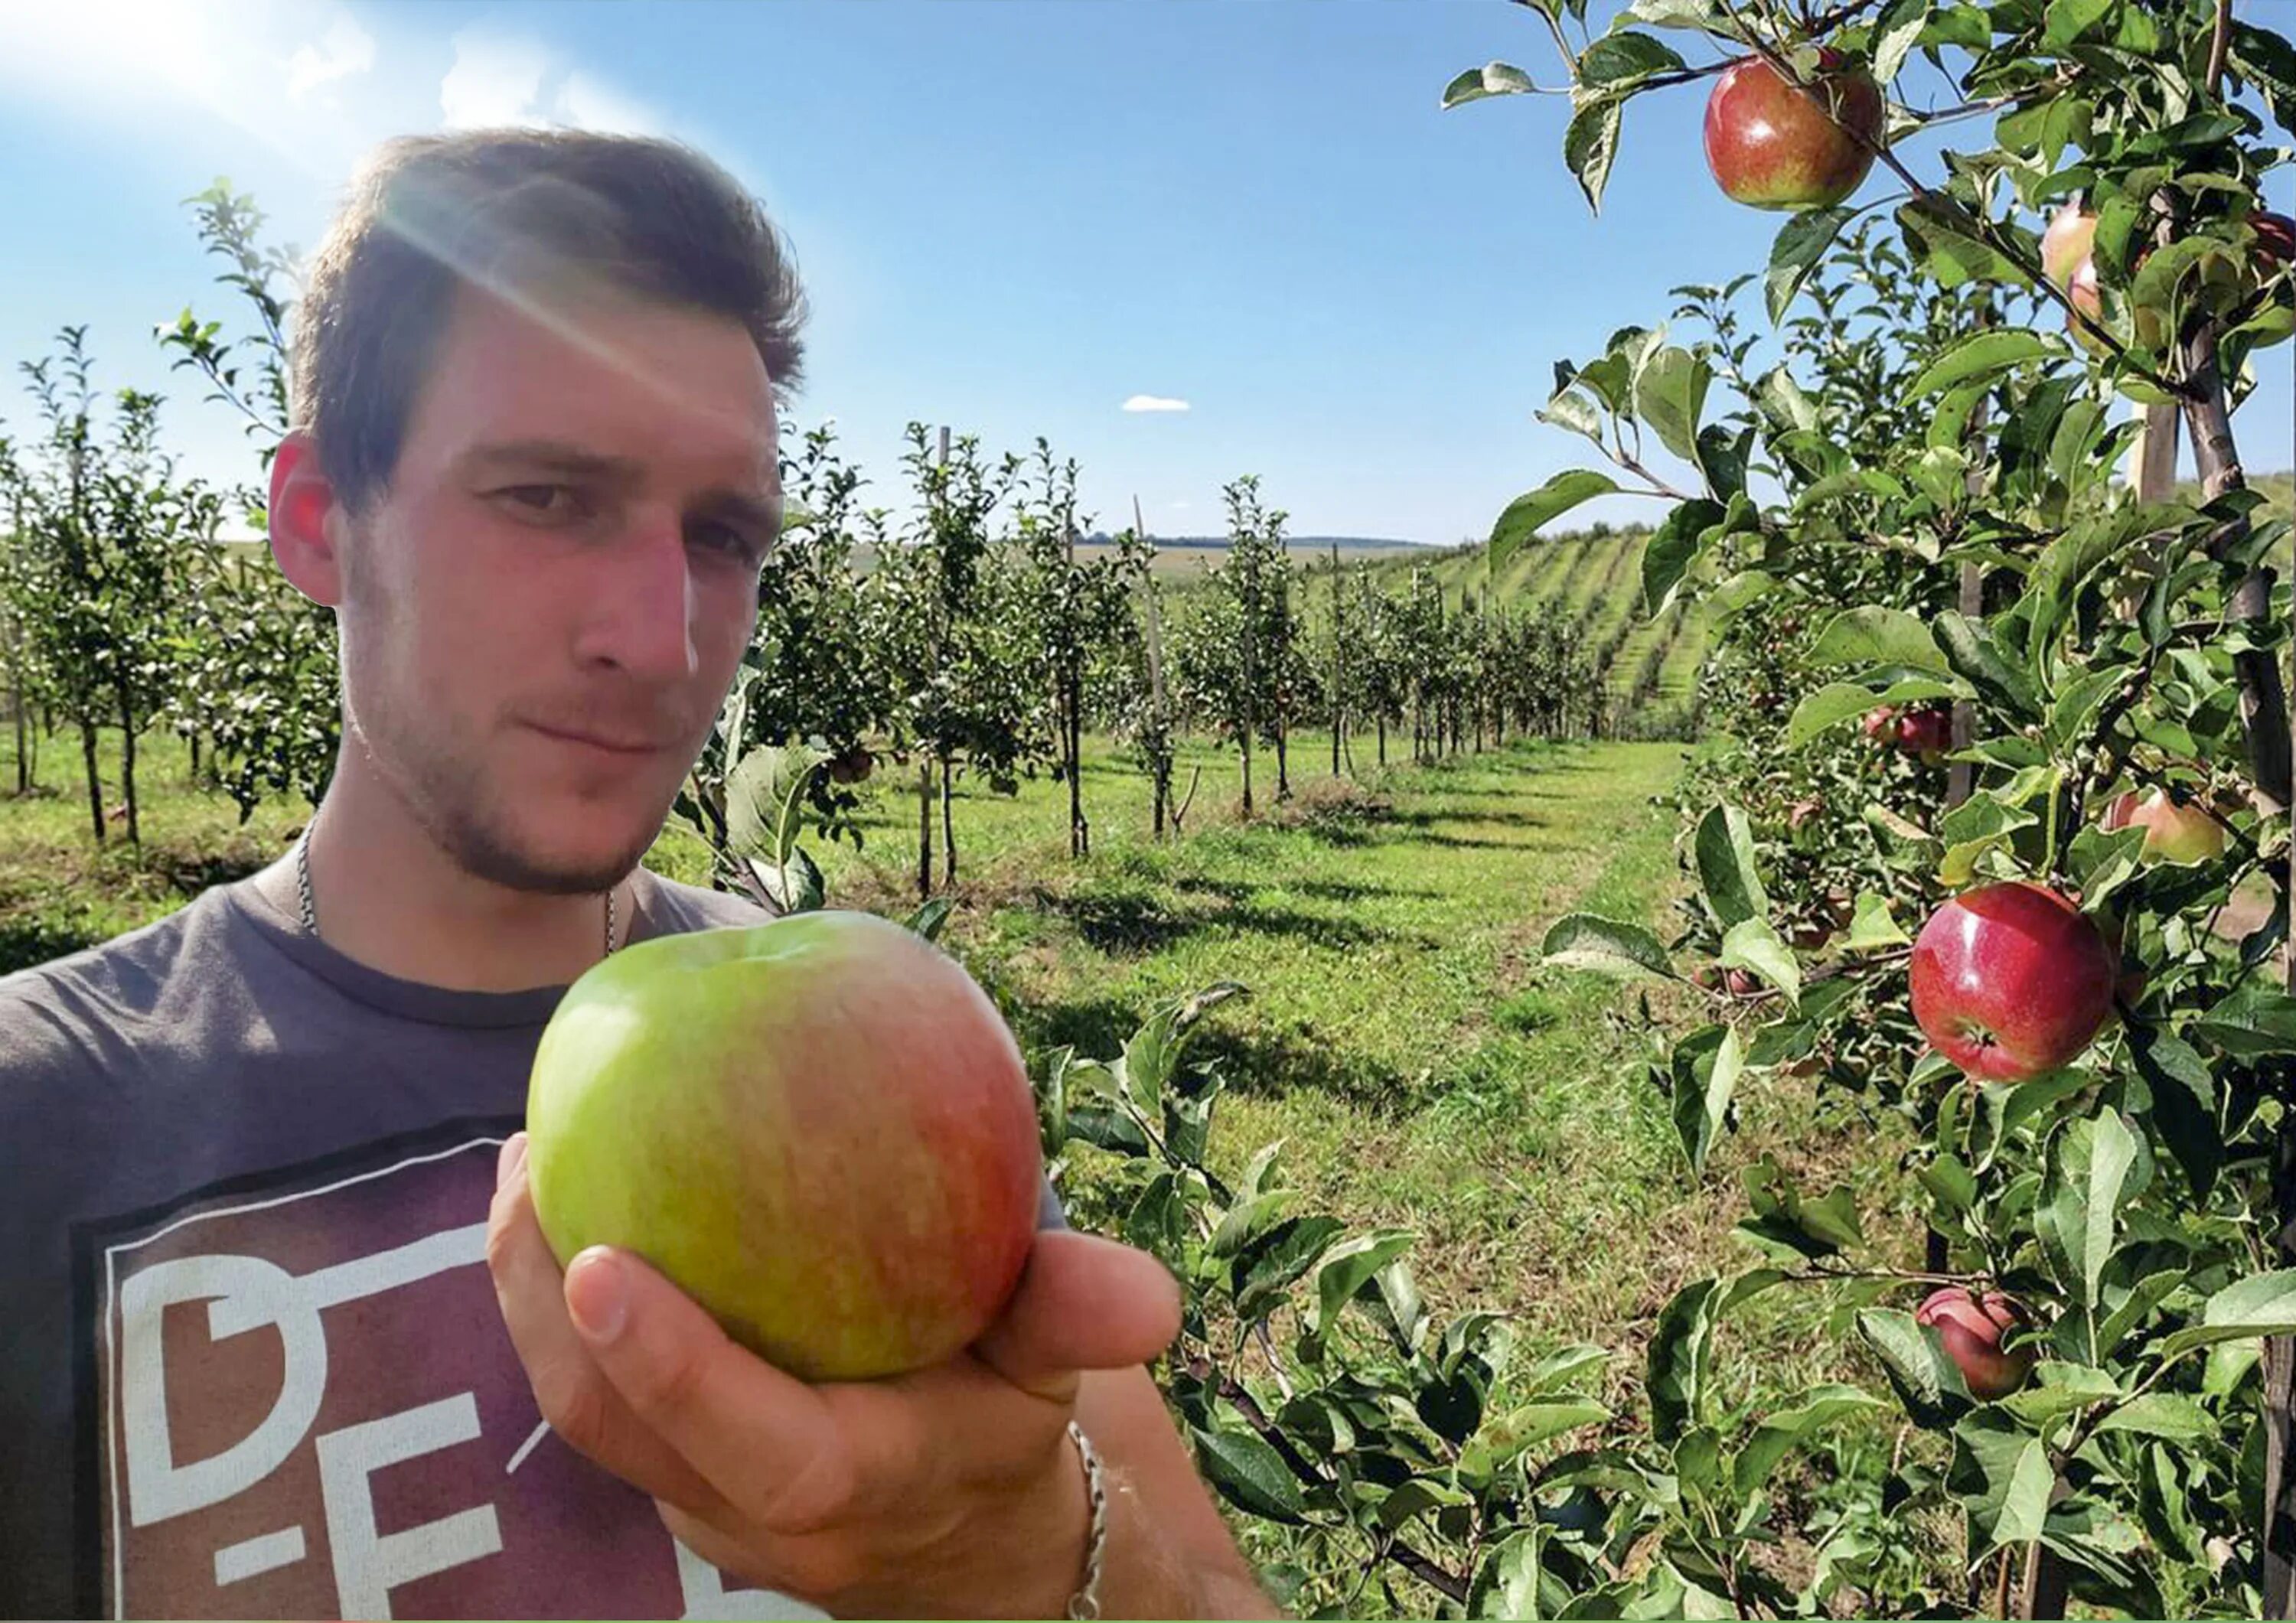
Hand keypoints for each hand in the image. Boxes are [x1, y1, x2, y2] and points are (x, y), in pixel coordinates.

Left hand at [485, 1132, 1182, 1618]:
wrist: (966, 1537)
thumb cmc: (1008, 1417)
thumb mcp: (1057, 1365)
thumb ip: (1084, 1318)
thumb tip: (1151, 1296)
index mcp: (865, 1484)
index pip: (759, 1449)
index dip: (678, 1367)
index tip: (603, 1261)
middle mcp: (762, 1519)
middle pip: (624, 1438)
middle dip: (549, 1318)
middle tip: (528, 1169)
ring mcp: (703, 1507)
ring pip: (588, 1423)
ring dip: (528, 1303)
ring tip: (521, 1166)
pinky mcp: (672, 1475)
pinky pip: (595, 1398)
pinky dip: (554, 1308)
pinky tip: (559, 1197)